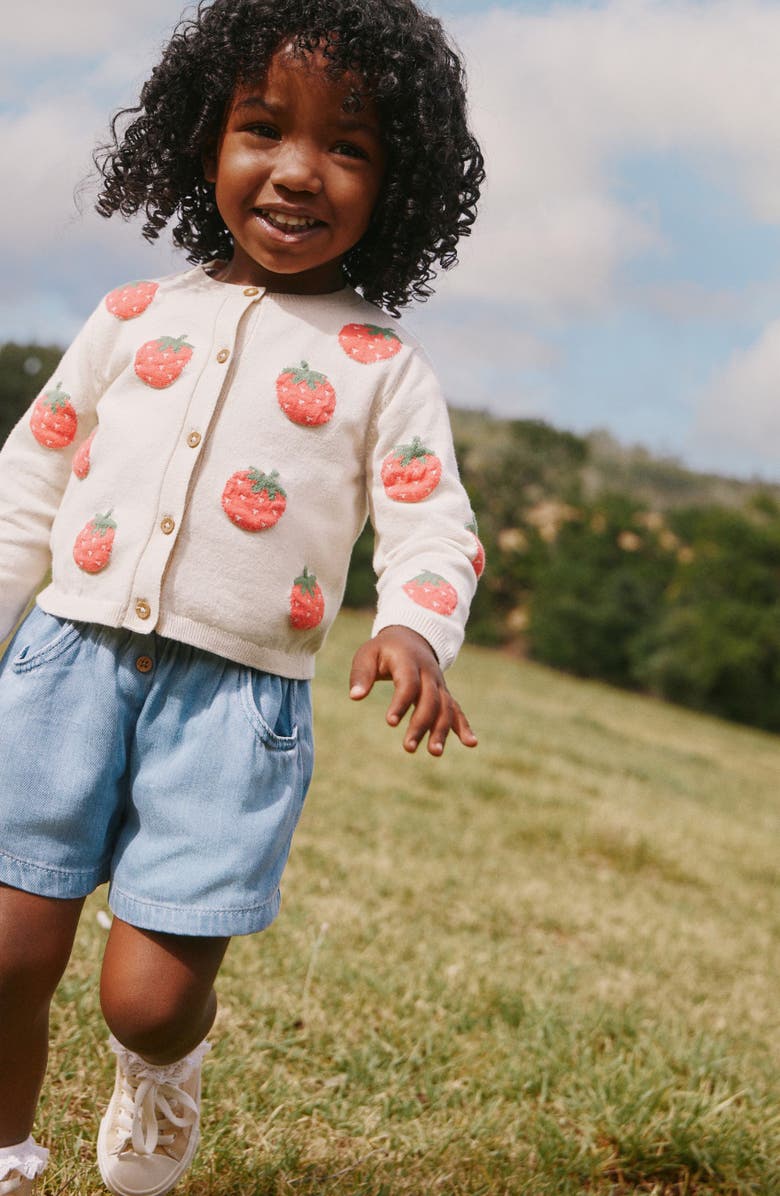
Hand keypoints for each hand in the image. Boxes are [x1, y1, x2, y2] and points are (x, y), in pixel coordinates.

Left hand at [349, 625, 477, 755]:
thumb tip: (355, 696)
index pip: (408, 683)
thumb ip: (361, 674)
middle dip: (421, 724)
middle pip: (429, 700)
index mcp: (408, 662)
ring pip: (445, 707)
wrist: (411, 636)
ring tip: (435, 752)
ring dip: (441, 730)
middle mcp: (428, 673)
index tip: (390, 722)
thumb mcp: (367, 654)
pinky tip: (471, 743)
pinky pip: (456, 710)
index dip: (401, 703)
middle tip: (408, 747)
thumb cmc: (384, 650)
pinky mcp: (444, 694)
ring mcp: (439, 684)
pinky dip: (464, 726)